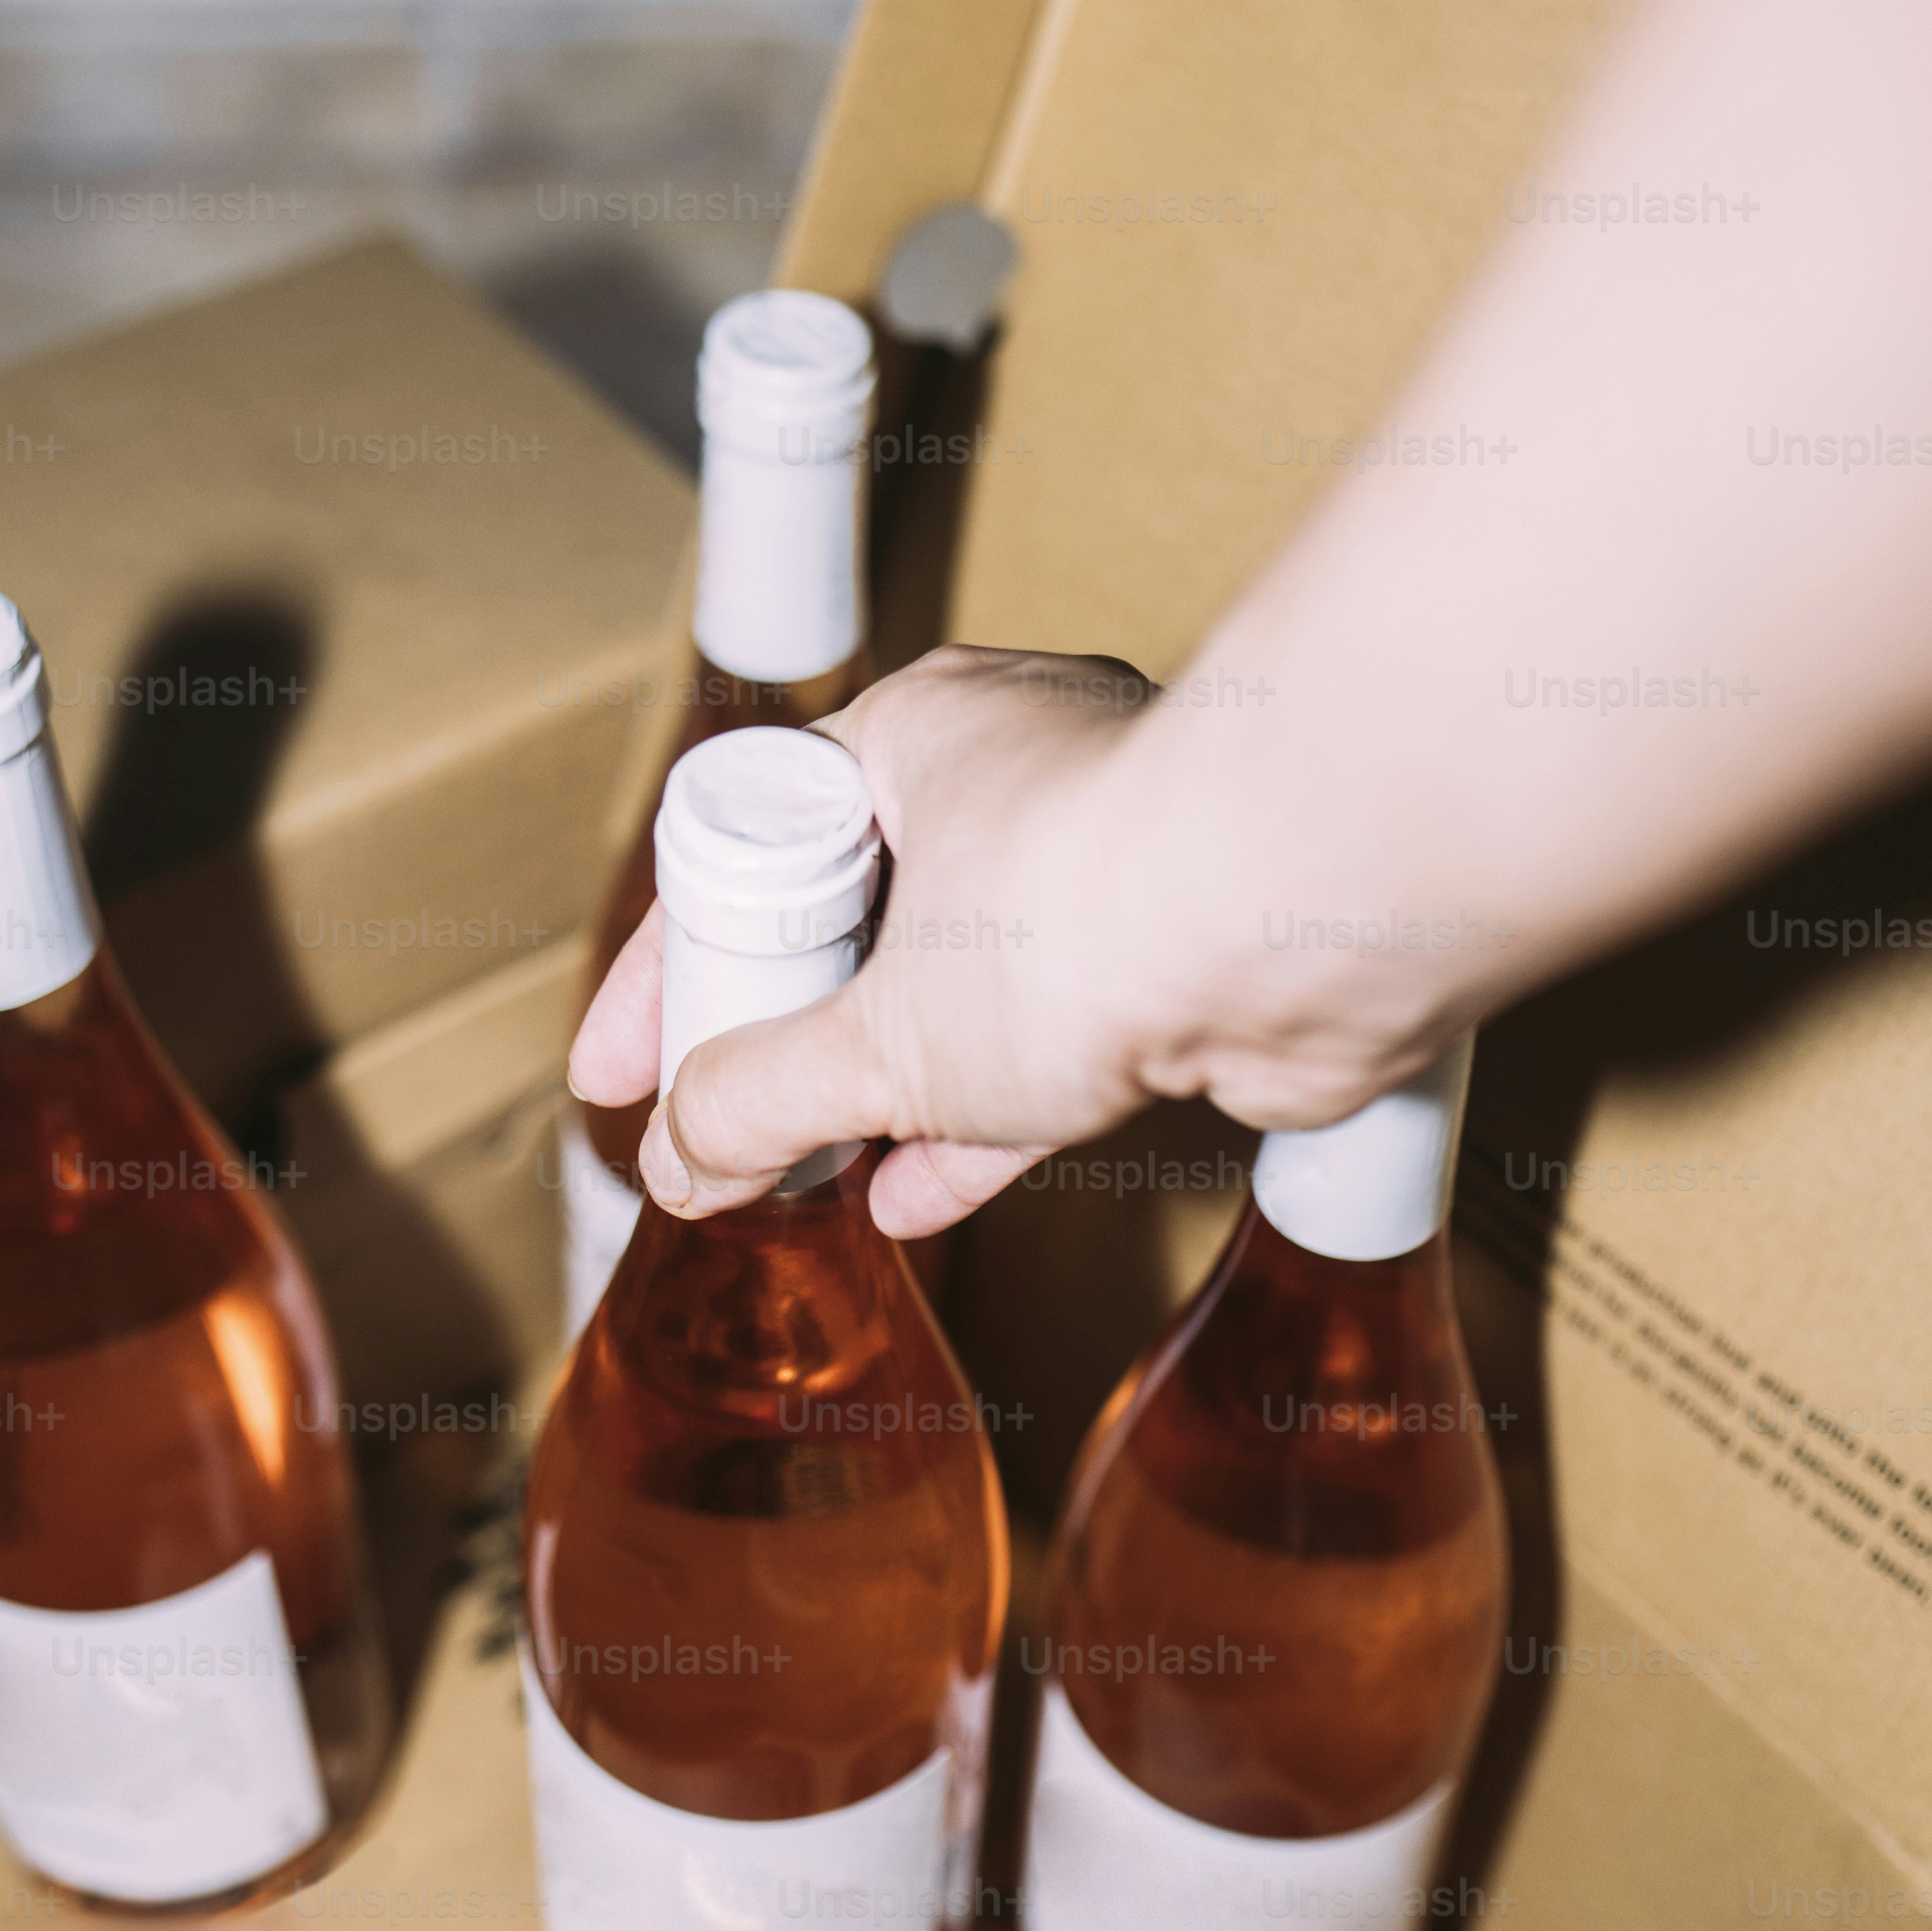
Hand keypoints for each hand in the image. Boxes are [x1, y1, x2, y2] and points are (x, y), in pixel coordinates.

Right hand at [568, 646, 1169, 1234]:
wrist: (1310, 920)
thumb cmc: (1088, 909)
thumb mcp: (879, 1031)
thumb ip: (761, 1096)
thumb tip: (679, 1155)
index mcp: (918, 736)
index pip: (749, 847)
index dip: (672, 966)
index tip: (621, 1065)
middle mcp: (1014, 777)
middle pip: (857, 917)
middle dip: (787, 1031)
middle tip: (717, 1123)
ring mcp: (1108, 866)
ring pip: (960, 984)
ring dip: (883, 1085)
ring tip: (806, 1171)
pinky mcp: (1183, 957)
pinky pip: (1055, 1043)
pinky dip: (980, 1118)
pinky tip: (910, 1194)